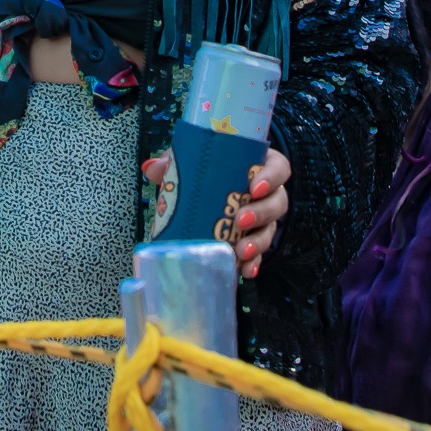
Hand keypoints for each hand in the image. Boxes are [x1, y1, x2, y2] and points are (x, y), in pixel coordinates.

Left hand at [139, 148, 290, 279]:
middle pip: (278, 202)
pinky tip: (245, 270)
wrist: (209, 189)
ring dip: (258, 243)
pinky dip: (254, 262)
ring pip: (270, 230)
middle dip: (261, 214)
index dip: (271, 178)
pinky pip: (260, 253)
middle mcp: (268, 193)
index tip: (254, 187)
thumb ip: (176, 161)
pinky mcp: (254, 240)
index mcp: (260, 166)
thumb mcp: (196, 160)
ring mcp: (263, 219)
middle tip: (239, 221)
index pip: (278, 168)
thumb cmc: (209, 170)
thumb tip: (152, 168)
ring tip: (241, 252)